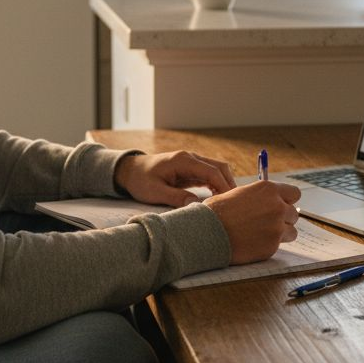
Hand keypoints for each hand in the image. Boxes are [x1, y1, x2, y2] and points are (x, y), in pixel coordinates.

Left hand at [114, 150, 235, 206]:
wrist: (130, 171)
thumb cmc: (140, 180)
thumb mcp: (154, 191)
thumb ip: (175, 197)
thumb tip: (195, 204)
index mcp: (183, 160)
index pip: (212, 171)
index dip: (223, 186)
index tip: (229, 201)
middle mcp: (190, 158)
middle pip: (219, 167)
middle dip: (229, 184)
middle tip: (233, 204)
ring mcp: (191, 163)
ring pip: (216, 170)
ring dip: (224, 184)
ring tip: (227, 203)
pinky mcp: (190, 170)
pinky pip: (209, 175)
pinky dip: (216, 185)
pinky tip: (217, 198)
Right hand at [204, 181, 301, 264]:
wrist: (207, 232)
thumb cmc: (218, 212)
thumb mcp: (240, 194)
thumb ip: (260, 196)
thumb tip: (271, 200)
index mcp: (268, 190)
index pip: (294, 193)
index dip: (287, 200)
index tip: (281, 205)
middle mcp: (276, 206)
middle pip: (294, 213)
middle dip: (284, 219)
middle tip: (268, 223)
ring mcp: (276, 227)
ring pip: (292, 232)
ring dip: (281, 233)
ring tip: (262, 234)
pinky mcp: (272, 246)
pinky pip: (278, 245)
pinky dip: (268, 245)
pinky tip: (253, 243)